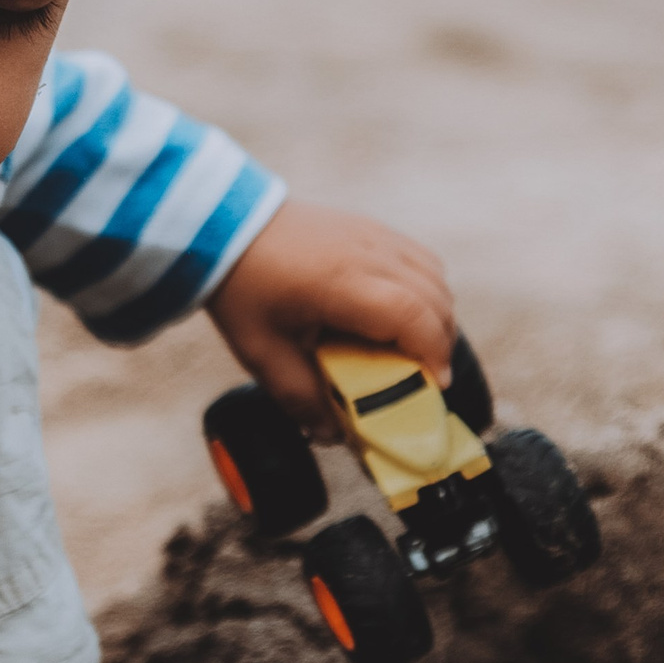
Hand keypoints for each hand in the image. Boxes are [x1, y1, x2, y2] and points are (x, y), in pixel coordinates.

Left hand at [207, 198, 454, 436]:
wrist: (223, 227)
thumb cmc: (242, 288)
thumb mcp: (263, 353)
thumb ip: (300, 397)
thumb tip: (332, 434)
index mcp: (342, 283)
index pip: (413, 315)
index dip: (434, 352)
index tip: (433, 384)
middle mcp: (368, 253)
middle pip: (435, 297)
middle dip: (440, 342)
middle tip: (424, 375)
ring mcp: (372, 234)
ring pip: (435, 275)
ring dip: (437, 314)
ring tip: (415, 347)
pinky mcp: (370, 227)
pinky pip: (420, 258)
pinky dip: (426, 288)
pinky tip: (404, 313)